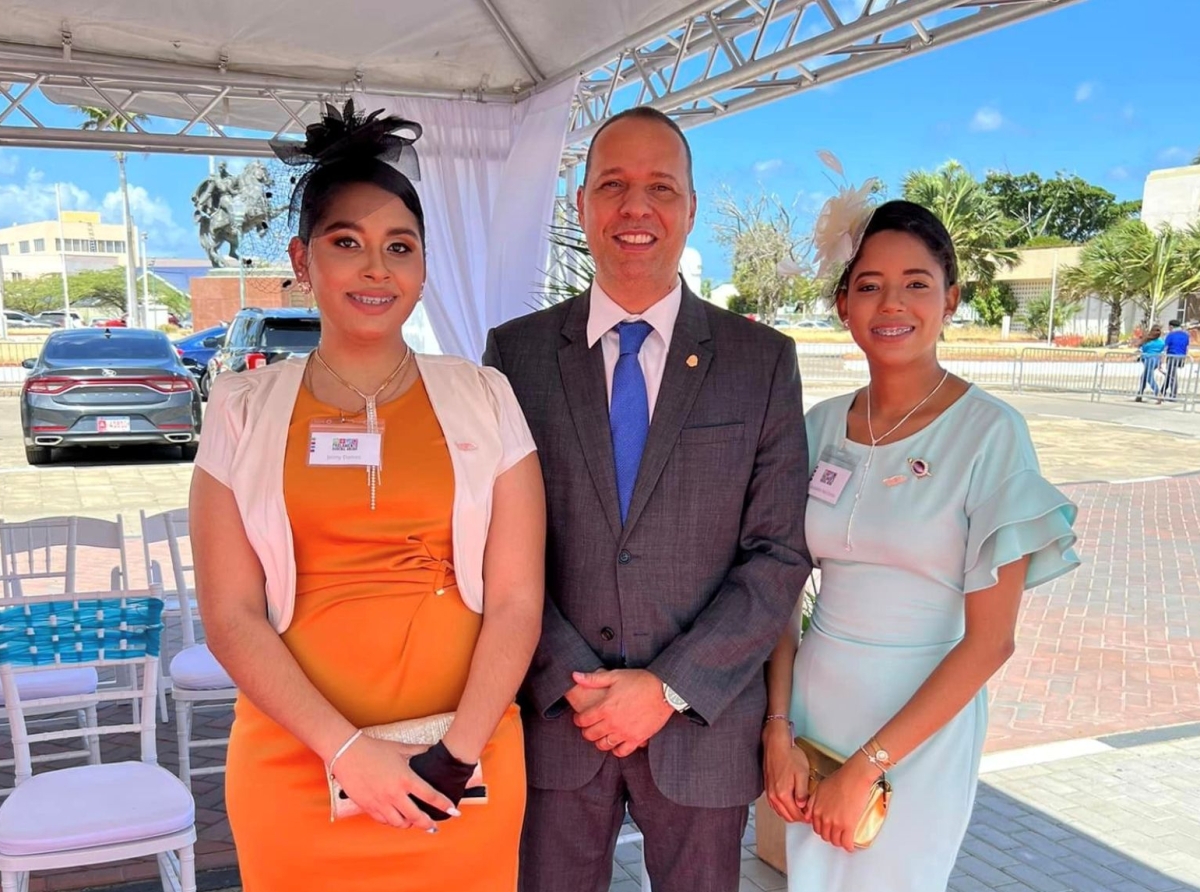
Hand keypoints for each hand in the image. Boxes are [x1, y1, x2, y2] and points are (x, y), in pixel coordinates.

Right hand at [331, 736, 457, 831]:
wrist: (348, 753)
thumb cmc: (374, 749)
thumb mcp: (400, 748)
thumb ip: (419, 750)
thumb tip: (434, 748)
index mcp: (405, 779)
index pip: (430, 796)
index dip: (444, 805)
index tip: (454, 812)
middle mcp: (394, 794)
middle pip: (416, 817)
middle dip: (428, 824)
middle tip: (434, 826)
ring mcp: (380, 802)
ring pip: (399, 823)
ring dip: (409, 824)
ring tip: (414, 822)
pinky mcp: (368, 807)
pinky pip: (383, 821)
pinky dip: (392, 821)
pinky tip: (396, 818)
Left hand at [572, 669, 673, 756]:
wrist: (664, 690)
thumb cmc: (640, 680)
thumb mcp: (615, 676)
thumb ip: (593, 679)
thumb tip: (574, 675)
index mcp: (605, 707)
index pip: (583, 720)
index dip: (578, 720)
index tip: (579, 718)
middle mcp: (613, 723)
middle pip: (591, 734)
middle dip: (586, 731)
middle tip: (588, 727)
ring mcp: (625, 732)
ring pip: (604, 745)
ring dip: (599, 741)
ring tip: (601, 735)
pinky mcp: (637, 739)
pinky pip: (621, 751)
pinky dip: (616, 749)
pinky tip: (616, 743)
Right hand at [763, 722, 808, 822]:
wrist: (776, 745)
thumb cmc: (789, 755)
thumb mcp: (802, 774)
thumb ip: (802, 793)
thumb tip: (803, 807)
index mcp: (783, 794)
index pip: (795, 815)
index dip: (806, 818)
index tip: (811, 816)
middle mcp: (774, 795)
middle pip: (787, 816)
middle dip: (799, 817)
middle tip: (808, 814)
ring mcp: (769, 792)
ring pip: (780, 812)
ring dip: (790, 813)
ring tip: (800, 809)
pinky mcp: (767, 788)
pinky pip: (774, 805)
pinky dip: (782, 808)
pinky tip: (789, 803)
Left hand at [801, 754, 880, 852]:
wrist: (854, 777)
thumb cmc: (839, 779)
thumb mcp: (820, 789)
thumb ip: (812, 802)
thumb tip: (808, 814)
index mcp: (816, 810)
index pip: (817, 828)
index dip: (823, 830)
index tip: (829, 830)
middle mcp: (824, 818)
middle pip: (825, 836)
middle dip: (831, 836)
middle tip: (838, 834)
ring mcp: (836, 823)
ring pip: (836, 841)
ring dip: (840, 842)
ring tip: (845, 839)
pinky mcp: (848, 826)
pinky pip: (847, 843)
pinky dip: (849, 847)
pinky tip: (851, 846)